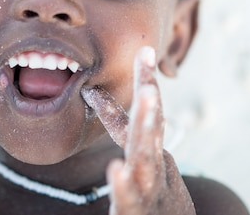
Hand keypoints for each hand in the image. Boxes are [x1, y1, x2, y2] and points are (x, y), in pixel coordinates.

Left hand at [81, 47, 194, 214]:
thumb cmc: (153, 192)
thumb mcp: (141, 155)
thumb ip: (120, 126)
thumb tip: (94, 94)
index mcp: (153, 149)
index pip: (150, 112)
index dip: (147, 81)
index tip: (145, 50)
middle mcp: (155, 165)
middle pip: (151, 131)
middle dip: (150, 104)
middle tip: (150, 78)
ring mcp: (149, 188)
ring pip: (146, 158)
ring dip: (146, 130)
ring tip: (147, 100)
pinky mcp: (136, 210)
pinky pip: (128, 197)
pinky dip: (123, 184)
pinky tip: (115, 169)